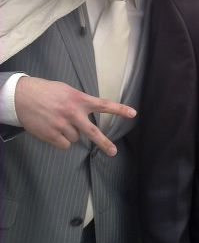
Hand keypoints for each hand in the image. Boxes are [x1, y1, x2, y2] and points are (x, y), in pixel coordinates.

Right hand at [15, 76, 135, 155]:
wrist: (22, 97)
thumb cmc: (46, 91)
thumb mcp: (67, 91)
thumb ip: (79, 101)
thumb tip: (88, 112)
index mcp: (79, 99)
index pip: (104, 105)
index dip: (119, 109)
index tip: (133, 113)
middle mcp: (73, 113)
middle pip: (93, 131)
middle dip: (104, 143)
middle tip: (113, 152)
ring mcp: (62, 125)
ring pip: (75, 138)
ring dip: (71, 133)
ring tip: (59, 122)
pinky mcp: (52, 135)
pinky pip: (64, 144)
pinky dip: (61, 140)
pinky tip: (53, 130)